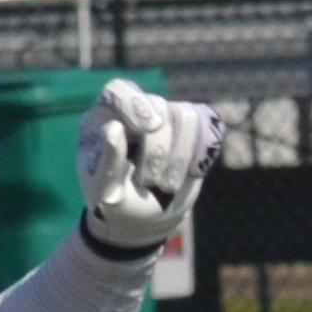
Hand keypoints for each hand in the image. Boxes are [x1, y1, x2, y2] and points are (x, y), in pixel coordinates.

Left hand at [76, 78, 224, 254]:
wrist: (145, 219)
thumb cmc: (116, 205)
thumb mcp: (106, 193)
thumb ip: (107, 163)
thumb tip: (114, 127)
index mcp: (103, 119)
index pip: (119, 91)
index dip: (137, 105)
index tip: (150, 127)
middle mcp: (134, 111)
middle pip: (158, 106)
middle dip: (159, 150)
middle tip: (150, 182)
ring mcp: (164, 117)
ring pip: (186, 116)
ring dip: (180, 157)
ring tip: (167, 185)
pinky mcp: (191, 128)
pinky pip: (208, 123)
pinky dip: (203, 151)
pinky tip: (192, 172)